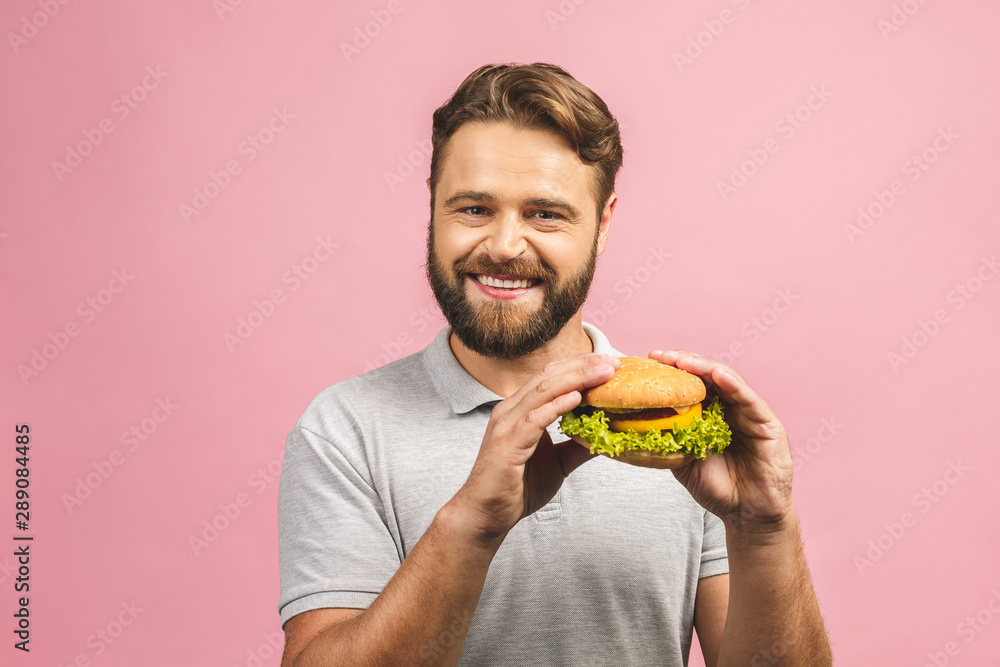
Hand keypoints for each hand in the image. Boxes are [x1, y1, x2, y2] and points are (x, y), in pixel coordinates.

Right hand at [450, 353, 620, 544]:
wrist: (486, 514)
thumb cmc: (517, 487)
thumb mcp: (558, 463)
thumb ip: (578, 446)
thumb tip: (606, 437)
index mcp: (521, 409)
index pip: (553, 376)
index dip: (581, 366)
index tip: (610, 363)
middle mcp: (511, 409)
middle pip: (550, 375)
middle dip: (583, 365)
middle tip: (613, 362)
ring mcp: (506, 423)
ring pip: (544, 390)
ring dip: (576, 378)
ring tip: (603, 372)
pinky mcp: (507, 442)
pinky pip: (534, 418)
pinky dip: (556, 405)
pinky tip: (577, 397)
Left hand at [647, 350, 793, 530]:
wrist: (747, 514)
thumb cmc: (718, 488)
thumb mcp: (683, 461)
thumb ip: (666, 442)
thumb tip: (628, 433)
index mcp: (711, 413)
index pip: (691, 384)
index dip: (671, 371)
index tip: (648, 361)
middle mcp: (730, 407)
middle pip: (707, 375)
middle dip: (683, 362)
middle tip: (660, 356)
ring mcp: (750, 413)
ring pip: (727, 381)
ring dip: (704, 368)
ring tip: (682, 361)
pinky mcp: (767, 423)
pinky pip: (749, 400)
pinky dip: (733, 385)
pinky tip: (718, 376)